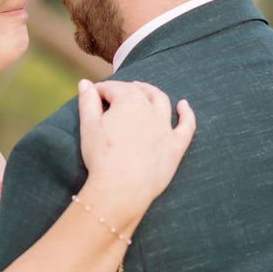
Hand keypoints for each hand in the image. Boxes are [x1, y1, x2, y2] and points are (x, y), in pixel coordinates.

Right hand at [78, 77, 195, 228]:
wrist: (121, 189)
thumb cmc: (101, 157)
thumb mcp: (88, 126)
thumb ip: (87, 101)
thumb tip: (85, 82)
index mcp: (128, 101)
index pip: (112, 88)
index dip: (99, 91)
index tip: (91, 96)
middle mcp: (150, 109)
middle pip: (137, 91)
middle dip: (123, 89)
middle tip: (113, 94)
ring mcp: (166, 127)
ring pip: (161, 101)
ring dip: (151, 92)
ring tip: (142, 90)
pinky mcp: (176, 145)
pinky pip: (186, 126)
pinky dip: (187, 114)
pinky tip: (183, 105)